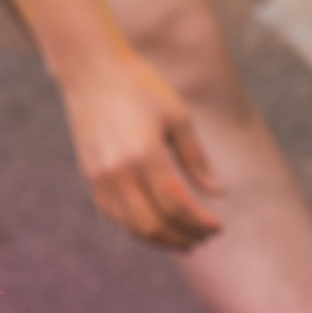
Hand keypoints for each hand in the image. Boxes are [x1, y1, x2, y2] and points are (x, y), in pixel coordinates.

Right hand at [61, 47, 221, 249]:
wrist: (92, 72)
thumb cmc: (141, 88)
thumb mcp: (178, 116)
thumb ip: (197, 158)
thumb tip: (220, 192)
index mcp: (144, 154)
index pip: (176, 204)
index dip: (200, 222)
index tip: (219, 228)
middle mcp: (118, 172)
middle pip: (154, 224)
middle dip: (184, 237)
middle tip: (207, 238)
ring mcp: (100, 178)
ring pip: (132, 227)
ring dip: (162, 240)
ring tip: (188, 240)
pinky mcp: (91, 178)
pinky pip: (115, 216)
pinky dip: (139, 228)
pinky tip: (160, 225)